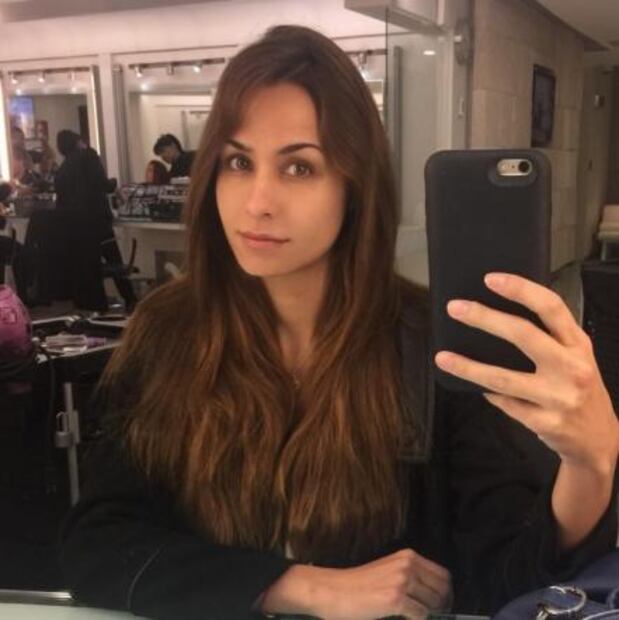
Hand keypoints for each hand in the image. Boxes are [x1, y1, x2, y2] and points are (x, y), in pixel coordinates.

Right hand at [260, 548, 451, 619]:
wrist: (333, 590)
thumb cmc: (358, 585)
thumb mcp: (388, 571)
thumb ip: (410, 577)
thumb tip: (434, 597)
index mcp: (407, 556)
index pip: (443, 575)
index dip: (446, 593)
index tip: (442, 606)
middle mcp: (407, 564)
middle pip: (443, 590)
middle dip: (442, 606)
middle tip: (433, 616)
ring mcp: (402, 580)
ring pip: (435, 603)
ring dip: (429, 614)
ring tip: (415, 617)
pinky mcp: (395, 598)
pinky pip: (421, 615)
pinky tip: (403, 618)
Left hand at [435, 272, 618, 474]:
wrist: (600, 440)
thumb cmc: (579, 388)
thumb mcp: (575, 357)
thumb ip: (548, 337)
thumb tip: (496, 316)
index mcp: (578, 344)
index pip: (551, 307)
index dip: (520, 289)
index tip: (490, 279)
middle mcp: (572, 367)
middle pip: (523, 335)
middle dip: (484, 318)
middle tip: (455, 308)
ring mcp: (559, 397)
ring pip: (503, 378)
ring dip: (468, 367)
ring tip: (442, 358)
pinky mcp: (546, 422)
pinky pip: (504, 403)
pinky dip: (487, 393)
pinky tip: (477, 387)